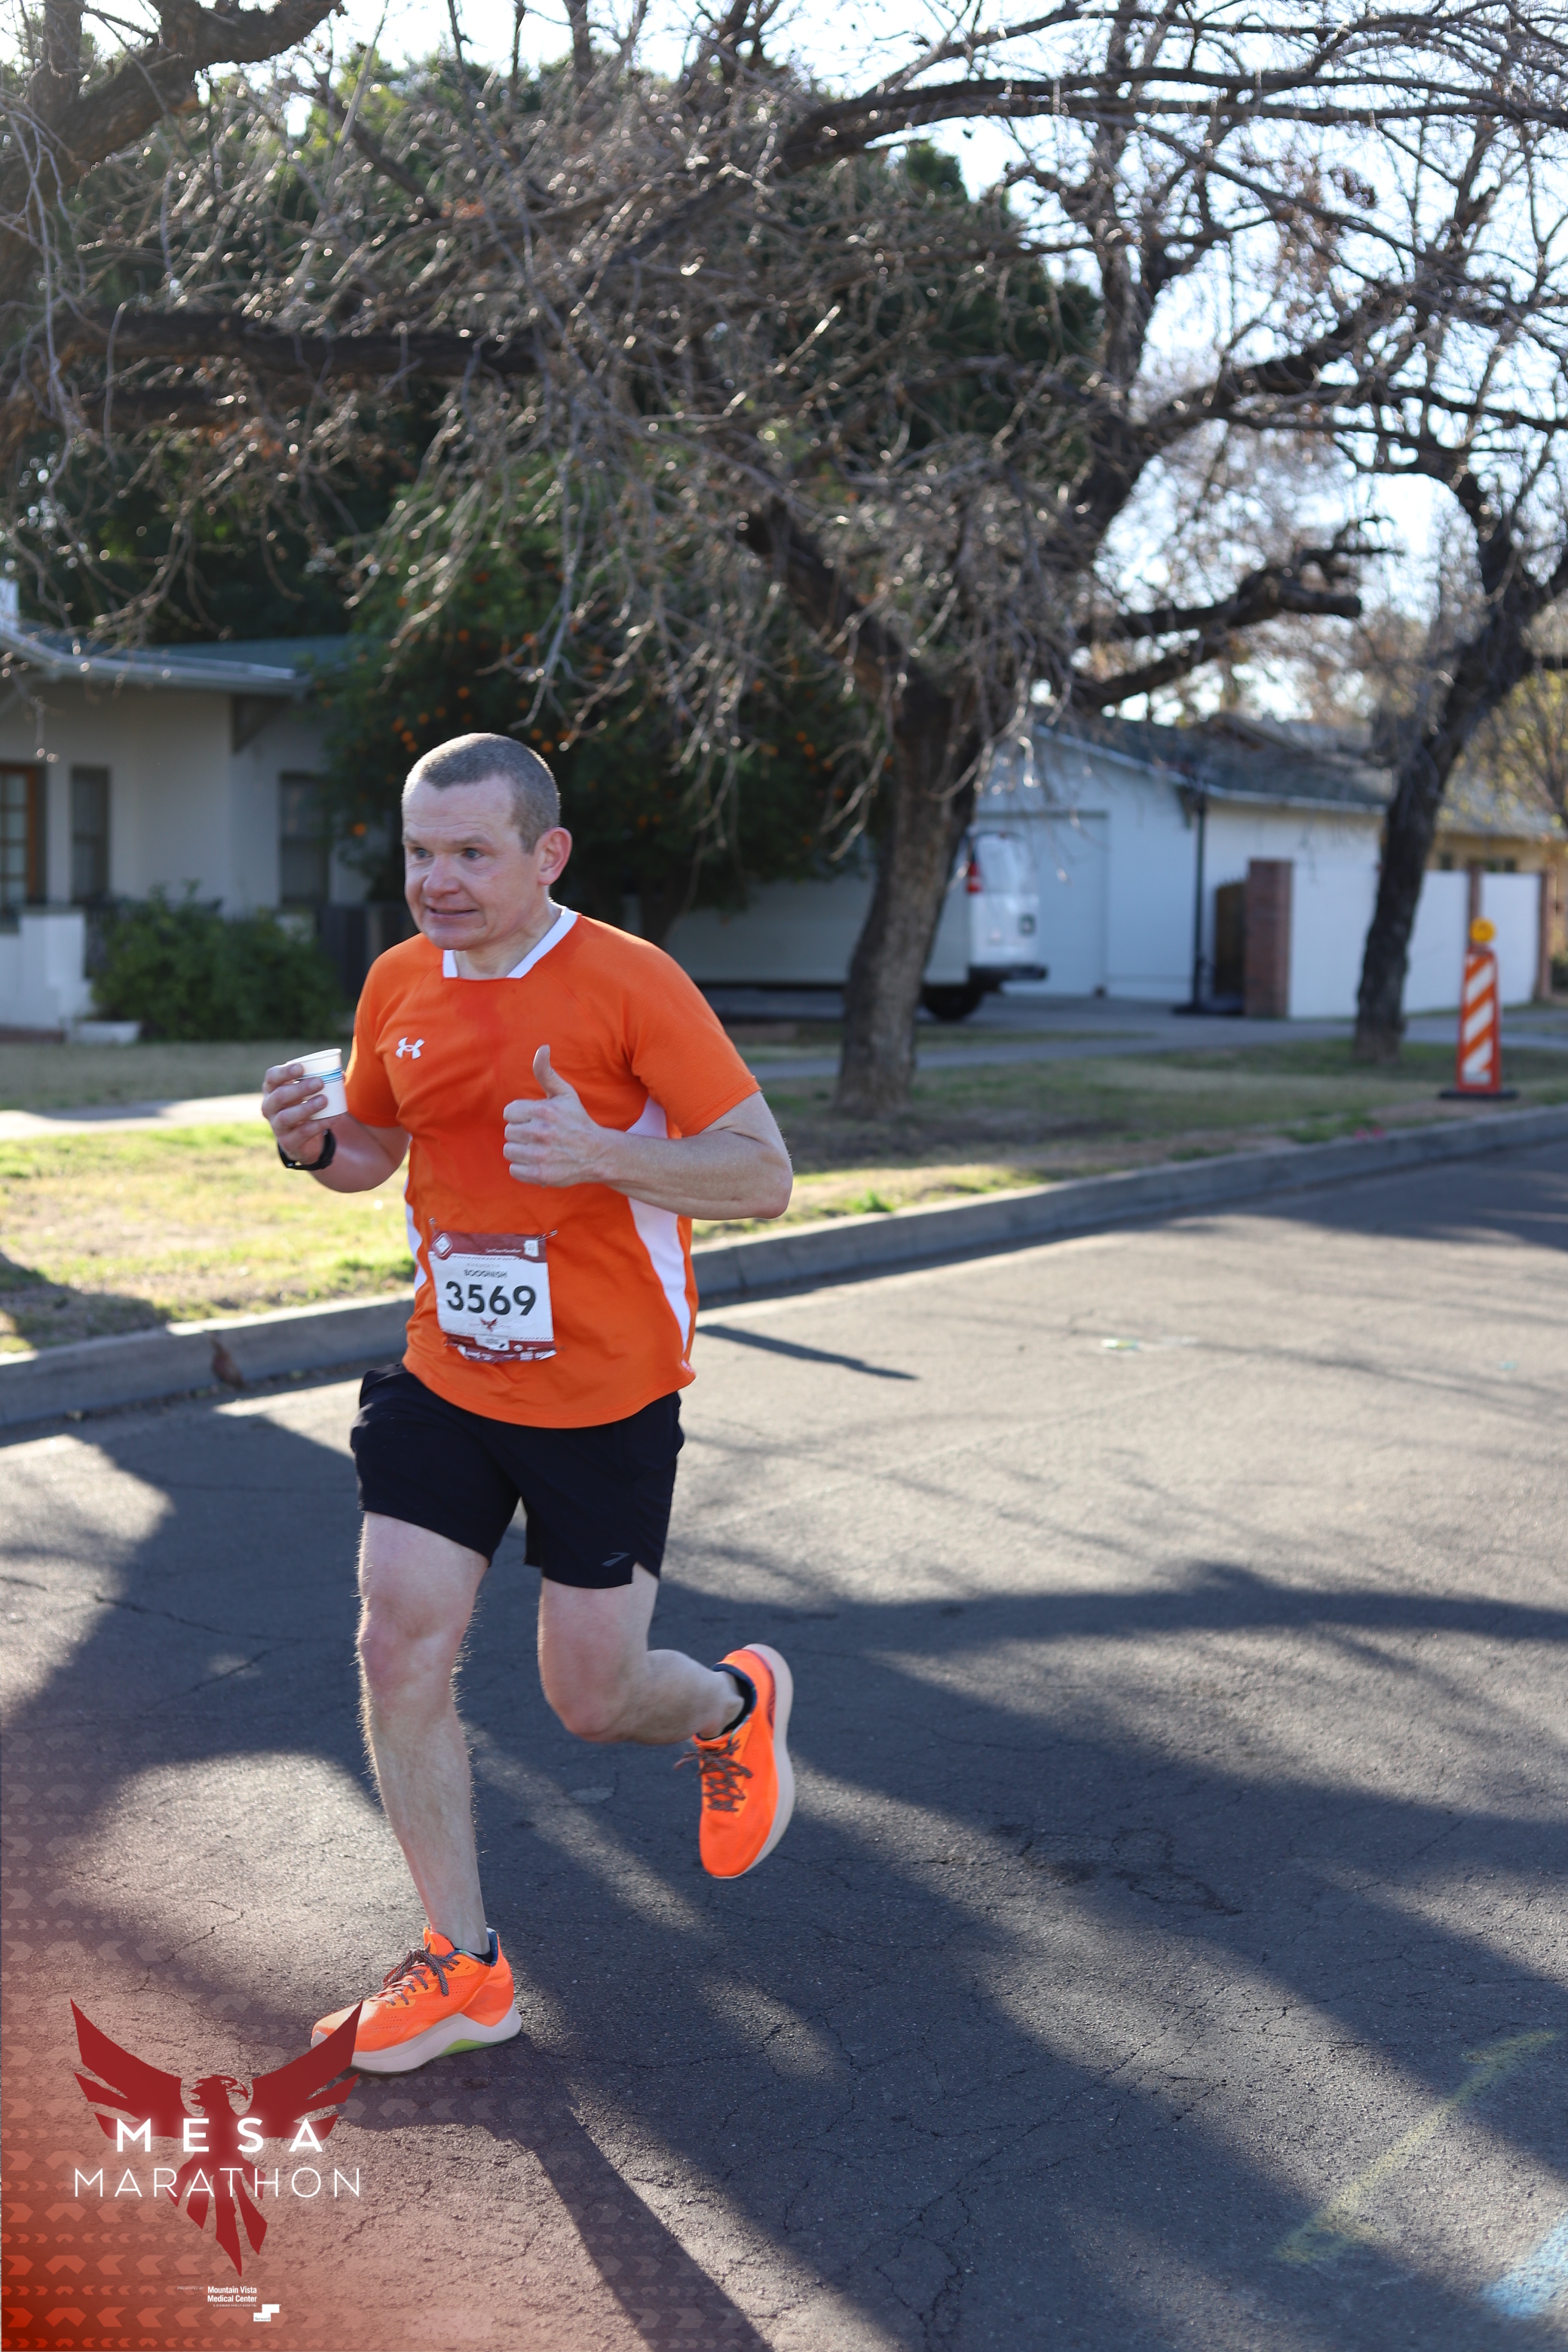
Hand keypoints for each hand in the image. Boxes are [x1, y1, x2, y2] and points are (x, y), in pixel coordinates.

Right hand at [262, 1060, 329, 1160]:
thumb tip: (341, 1074)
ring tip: (324, 1100)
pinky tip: (333, 1118)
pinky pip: (302, 1133)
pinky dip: (319, 1125)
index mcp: (272, 1090)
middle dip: (299, 1088)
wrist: (302, 1141)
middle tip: (319, 1082)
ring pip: (286, 1117)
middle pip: (279, 1096)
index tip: (301, 1068)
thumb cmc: (303, 1107)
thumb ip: (321, 1083)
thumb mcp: (307, 1094)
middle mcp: (270, 1108)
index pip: (272, 1077)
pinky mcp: (288, 1142)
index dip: (284, 1072)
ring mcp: (277, 1126)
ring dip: (306, 1108)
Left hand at [502, 1046, 611, 1188]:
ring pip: (509, 1150)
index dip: (521, 1115)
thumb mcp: (565, 1094)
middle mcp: (541, 1133)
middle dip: (522, 1132)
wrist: (597, 1154)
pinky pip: (514, 1170)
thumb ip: (546, 1072)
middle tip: (540, 1135)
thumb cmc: (577, 1121)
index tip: (536, 1119)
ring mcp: (540, 1155)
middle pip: (509, 1132)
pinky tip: (538, 1161)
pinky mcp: (540, 1175)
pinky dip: (523, 1168)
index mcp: (544, 1111)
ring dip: (521, 1150)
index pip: (509, 1112)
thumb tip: (542, 1047)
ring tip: (538, 1148)